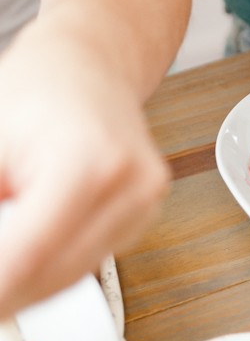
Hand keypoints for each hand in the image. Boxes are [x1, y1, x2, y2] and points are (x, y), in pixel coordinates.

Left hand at [0, 24, 168, 314]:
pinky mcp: (143, 218)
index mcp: (92, 164)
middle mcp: (132, 189)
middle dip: (3, 282)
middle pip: (46, 278)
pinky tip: (23, 235)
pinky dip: (42, 264)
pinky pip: (80, 264)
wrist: (92, 58)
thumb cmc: (38, 84)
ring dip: (18, 276)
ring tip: (8, 230)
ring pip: (63, 279)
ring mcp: (145, 207)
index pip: (26, 258)